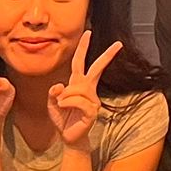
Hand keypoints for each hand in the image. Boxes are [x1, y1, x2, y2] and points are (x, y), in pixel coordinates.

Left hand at [47, 30, 121, 148]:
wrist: (69, 137)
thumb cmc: (63, 118)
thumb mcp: (52, 103)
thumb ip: (53, 93)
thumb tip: (60, 86)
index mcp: (78, 84)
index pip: (81, 62)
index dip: (83, 47)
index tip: (88, 32)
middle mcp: (88, 89)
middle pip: (96, 68)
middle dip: (107, 56)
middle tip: (118, 44)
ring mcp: (92, 100)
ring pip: (77, 89)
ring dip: (65, 97)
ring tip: (61, 106)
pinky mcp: (92, 111)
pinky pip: (78, 101)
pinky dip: (68, 103)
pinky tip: (64, 108)